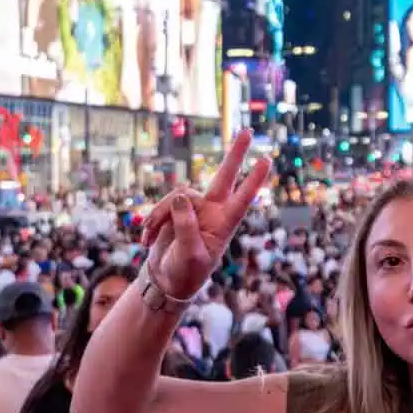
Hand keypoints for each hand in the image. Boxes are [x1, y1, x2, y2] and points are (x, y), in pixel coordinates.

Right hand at [142, 131, 271, 298]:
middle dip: (235, 155)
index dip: (253, 180)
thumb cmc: (185, 273)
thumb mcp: (189, 255)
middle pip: (224, 177)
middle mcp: (212, 212)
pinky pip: (162, 206)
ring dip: (159, 216)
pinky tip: (145, 241)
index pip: (243, 199)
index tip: (267, 160)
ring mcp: (193, 209)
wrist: (167, 280)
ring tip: (149, 239)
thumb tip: (181, 195)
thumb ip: (186, 226)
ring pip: (176, 197)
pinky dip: (151, 222)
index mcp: (223, 224)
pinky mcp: (175, 210)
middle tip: (247, 131)